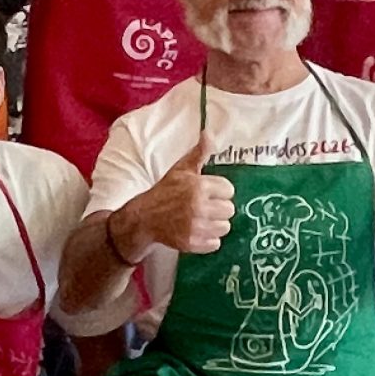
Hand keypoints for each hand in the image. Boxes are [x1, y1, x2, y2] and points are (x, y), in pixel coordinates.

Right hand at [120, 136, 234, 256]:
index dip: (220, 191)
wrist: (145, 217)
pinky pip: (216, 243)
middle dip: (219, 208)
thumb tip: (209, 132)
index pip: (229, 190)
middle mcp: (199, 206)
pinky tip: (198, 231)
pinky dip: (209, 239)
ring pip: (225, 227)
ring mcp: (196, 226)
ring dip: (216, 224)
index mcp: (199, 186)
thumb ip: (200, 152)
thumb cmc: (165, 191)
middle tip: (205, 206)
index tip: (209, 192)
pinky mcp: (192, 243)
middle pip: (229, 209)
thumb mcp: (181, 169)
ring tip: (202, 219)